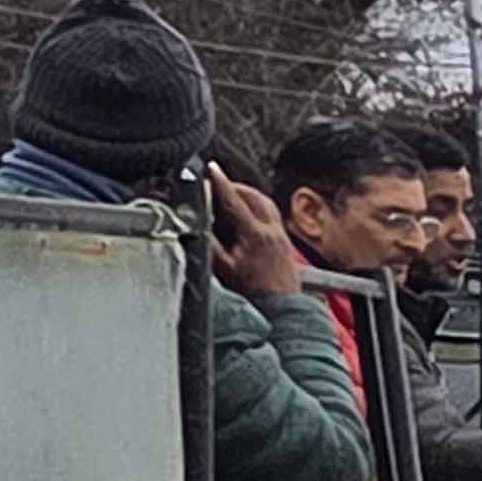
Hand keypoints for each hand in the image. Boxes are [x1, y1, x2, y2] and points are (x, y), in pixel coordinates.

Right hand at [201, 168, 301, 299]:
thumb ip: (209, 245)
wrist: (284, 312)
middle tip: (216, 184)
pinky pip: (271, 214)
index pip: (234, 200)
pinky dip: (256, 208)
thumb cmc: (256, 295)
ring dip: (246, 196)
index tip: (209, 168)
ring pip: (265, 203)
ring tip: (228, 197)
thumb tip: (196, 225)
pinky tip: (246, 216)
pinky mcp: (285, 243)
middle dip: (234, 186)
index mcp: (256, 235)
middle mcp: (272, 231)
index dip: (219, 182)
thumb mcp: (223, 270)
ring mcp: (281, 236)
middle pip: (253, 196)